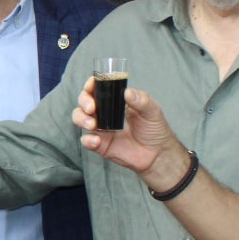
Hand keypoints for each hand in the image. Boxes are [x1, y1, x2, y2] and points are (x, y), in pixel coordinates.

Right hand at [73, 80, 188, 185]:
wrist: (158, 155)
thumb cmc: (156, 130)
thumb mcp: (152, 111)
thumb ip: (141, 100)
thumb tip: (127, 92)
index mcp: (116, 101)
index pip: (98, 88)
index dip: (91, 85)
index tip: (91, 86)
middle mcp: (105, 113)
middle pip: (84, 102)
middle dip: (84, 101)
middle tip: (92, 108)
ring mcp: (101, 129)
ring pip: (80, 118)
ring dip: (81, 118)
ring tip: (92, 124)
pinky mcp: (100, 145)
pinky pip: (86, 140)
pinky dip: (87, 139)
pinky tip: (96, 140)